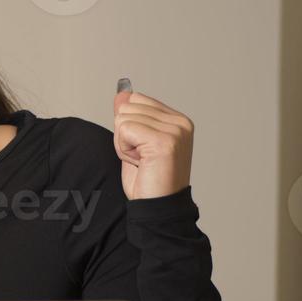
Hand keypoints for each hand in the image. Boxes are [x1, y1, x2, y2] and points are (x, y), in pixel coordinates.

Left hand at [113, 83, 193, 199]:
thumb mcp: (134, 142)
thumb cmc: (149, 180)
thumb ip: (129, 116)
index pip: (136, 100)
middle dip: (124, 135)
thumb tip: (121, 94)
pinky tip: (140, 162)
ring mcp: (174, 130)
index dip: (128, 126)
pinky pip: (124, 129)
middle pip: (127, 107)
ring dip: (124, 143)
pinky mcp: (164, 141)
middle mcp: (180, 122)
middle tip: (141, 157)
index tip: (143, 148)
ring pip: (123, 118)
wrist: (157, 206)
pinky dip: (124, 149)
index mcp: (177, 120)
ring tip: (142, 160)